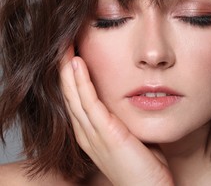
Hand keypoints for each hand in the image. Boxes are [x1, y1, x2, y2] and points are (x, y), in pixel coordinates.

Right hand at [60, 46, 173, 185]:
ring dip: (68, 69)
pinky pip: (88, 102)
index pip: (77, 101)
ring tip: (65, 47)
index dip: (73, 78)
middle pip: (70, 95)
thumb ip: (126, 121)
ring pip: (74, 95)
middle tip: (64, 44)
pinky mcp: (105, 134)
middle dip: (65, 69)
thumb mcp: (132, 137)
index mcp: (93, 134)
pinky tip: (77, 64)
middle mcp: (87, 133)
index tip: (74, 55)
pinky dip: (80, 82)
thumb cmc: (145, 167)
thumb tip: (135, 101)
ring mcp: (93, 135)